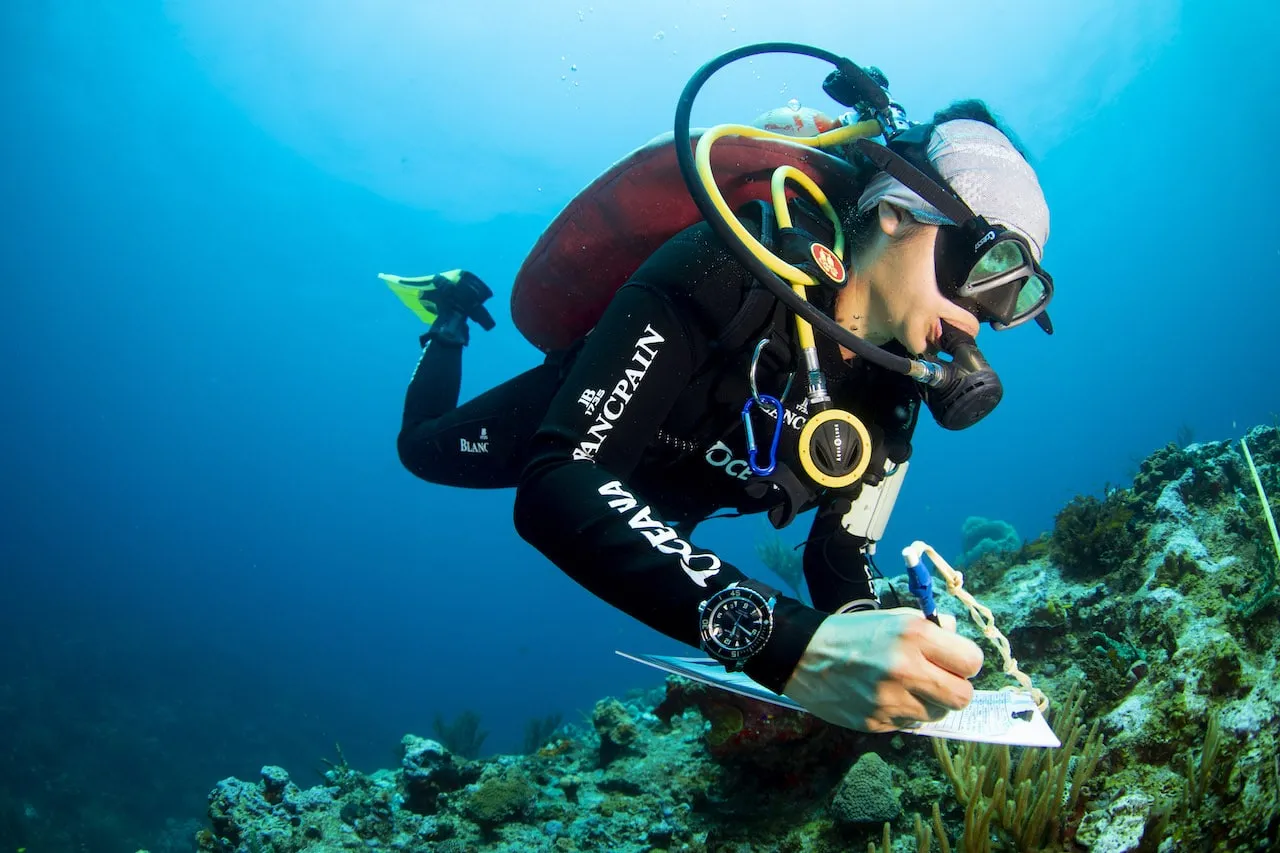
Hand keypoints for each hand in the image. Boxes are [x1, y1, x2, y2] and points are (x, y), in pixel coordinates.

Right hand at [782, 608, 981, 732]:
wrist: (804, 655)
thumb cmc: (853, 633)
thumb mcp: (894, 618)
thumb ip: (931, 629)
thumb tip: (958, 640)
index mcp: (914, 635)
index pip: (972, 661)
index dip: (965, 663)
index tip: (954, 662)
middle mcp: (906, 668)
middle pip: (963, 696)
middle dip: (955, 689)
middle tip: (938, 681)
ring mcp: (891, 700)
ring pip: (938, 714)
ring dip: (929, 703)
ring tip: (906, 688)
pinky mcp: (877, 722)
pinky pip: (910, 724)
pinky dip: (904, 712)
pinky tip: (885, 697)